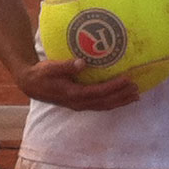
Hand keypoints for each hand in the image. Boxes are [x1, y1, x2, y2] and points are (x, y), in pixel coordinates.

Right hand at [16, 57, 140, 110]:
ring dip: (121, 101)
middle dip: (122, 96)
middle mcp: (79, 103)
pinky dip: (114, 102)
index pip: (98, 91)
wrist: (31, 85)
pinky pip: (101, 105)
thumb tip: (83, 63)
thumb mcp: (51, 67)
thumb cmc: (41, 74)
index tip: (127, 79)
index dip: (114, 87)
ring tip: (136, 96)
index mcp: (73, 94)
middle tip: (137, 88)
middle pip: (105, 101)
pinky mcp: (81, 104)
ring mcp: (80, 105)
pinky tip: (123, 98)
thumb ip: (67, 66)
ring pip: (105, 105)